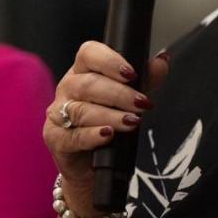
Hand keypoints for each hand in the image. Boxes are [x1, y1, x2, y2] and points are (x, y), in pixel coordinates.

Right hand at [42, 41, 169, 214]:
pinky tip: (107, 135)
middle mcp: (67, 87)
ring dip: (109, 116)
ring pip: (81, 110)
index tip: (132, 73)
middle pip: (88, 83)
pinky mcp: (55, 137)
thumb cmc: (108, 123)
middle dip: (118, 94)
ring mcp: (57, 112)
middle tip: (141, 103)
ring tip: (131, 122)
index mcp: (82, 71)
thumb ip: (145, 79)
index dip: (109, 61)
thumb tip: (162, 61)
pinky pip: (72, 136)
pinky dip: (92, 135)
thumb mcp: (129, 99)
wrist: (90, 164)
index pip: (89, 53)